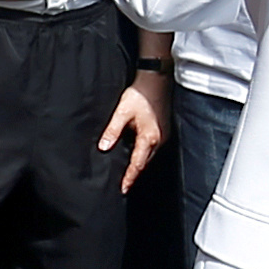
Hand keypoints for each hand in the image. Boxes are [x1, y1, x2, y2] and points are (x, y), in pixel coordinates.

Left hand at [98, 67, 166, 191]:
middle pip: (145, 163)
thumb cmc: (140, 94)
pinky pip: (153, 148)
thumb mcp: (122, 112)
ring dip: (139, 164)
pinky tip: (135, 154)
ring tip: (128, 173)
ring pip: (149, 156)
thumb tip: (104, 147)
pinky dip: (143, 154)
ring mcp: (164, 135)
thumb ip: (113, 130)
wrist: (156, 79)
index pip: (137, 164)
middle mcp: (159, 140)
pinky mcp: (164, 130)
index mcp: (149, 138)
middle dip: (134, 174)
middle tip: (124, 184)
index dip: (130, 177)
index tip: (123, 189)